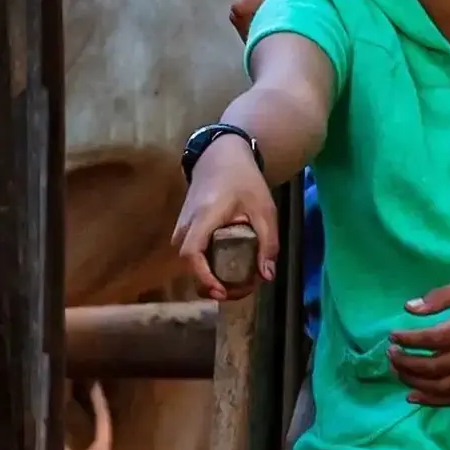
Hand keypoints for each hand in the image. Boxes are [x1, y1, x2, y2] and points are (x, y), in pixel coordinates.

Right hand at [172, 138, 276, 297]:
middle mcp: (186, 224)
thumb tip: (267, 276)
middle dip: (211, 284)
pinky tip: (228, 269)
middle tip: (238, 292)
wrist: (221, 157)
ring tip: (236, 283)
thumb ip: (268, 242)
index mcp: (204, 216)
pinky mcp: (185, 229)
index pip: (191, 253)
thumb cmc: (244, 180)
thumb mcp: (264, 209)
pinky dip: (207, 266)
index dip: (203, 277)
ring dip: (209, 277)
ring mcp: (181, 226)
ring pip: (189, 262)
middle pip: (188, 264)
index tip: (221, 291)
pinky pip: (191, 254)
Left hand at [387, 272, 449, 405]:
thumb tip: (410, 309)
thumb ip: (445, 295)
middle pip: (438, 367)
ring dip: (416, 384)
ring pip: (446, 387)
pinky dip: (436, 401)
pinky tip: (415, 397)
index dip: (410, 341)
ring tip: (398, 372)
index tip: (393, 336)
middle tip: (391, 354)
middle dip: (407, 364)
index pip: (437, 339)